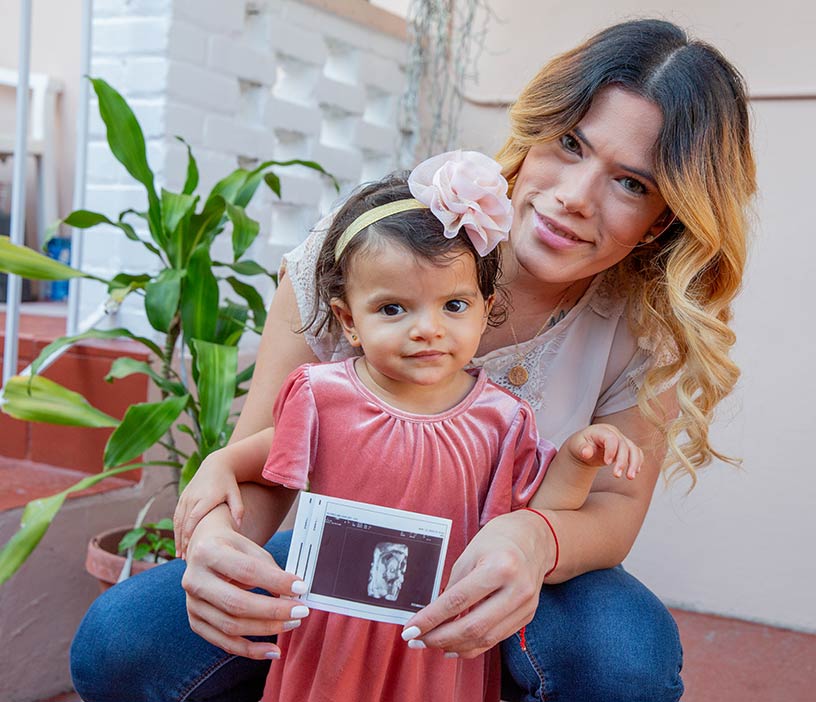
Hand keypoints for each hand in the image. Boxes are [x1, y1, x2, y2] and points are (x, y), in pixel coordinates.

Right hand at [174, 453, 244, 558]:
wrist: (216, 466)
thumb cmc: (228, 483)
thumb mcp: (235, 494)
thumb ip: (238, 509)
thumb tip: (239, 526)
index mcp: (205, 498)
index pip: (194, 519)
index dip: (190, 535)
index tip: (192, 551)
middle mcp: (193, 498)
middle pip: (184, 524)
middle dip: (184, 542)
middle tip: (186, 560)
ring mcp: (186, 498)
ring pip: (178, 522)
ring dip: (178, 539)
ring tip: (181, 556)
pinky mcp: (182, 498)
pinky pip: (177, 517)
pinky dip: (176, 531)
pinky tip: (179, 544)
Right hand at [182, 505, 307, 659]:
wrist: (202, 549)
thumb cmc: (231, 547)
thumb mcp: (250, 547)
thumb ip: (269, 570)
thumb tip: (291, 595)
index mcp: (208, 552)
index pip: (246, 571)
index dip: (275, 581)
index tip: (300, 587)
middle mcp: (194, 580)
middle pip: (236, 603)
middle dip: (273, 611)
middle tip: (300, 611)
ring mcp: (192, 604)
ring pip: (231, 626)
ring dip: (266, 629)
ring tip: (292, 624)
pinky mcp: (196, 622)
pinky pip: (224, 642)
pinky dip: (250, 650)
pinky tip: (272, 650)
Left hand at [400, 510, 553, 657]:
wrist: (534, 539)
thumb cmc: (497, 541)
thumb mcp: (470, 553)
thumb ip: (454, 585)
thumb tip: (433, 616)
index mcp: (500, 567)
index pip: (458, 601)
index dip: (431, 619)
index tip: (410, 630)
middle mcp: (517, 589)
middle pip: (473, 626)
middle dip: (439, 638)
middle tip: (416, 641)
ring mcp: (525, 606)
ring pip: (485, 638)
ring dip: (454, 646)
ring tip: (431, 645)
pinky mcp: (527, 616)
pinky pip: (496, 639)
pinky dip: (473, 646)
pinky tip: (454, 647)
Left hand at [566, 423, 643, 478]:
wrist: (584, 446)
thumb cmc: (580, 445)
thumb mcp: (577, 446)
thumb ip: (582, 448)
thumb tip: (586, 453)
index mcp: (601, 430)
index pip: (611, 438)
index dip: (611, 450)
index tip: (606, 463)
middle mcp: (614, 433)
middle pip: (624, 445)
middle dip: (622, 461)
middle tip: (616, 475)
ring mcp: (621, 439)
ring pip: (633, 449)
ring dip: (634, 463)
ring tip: (630, 477)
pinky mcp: (626, 447)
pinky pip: (636, 453)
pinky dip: (637, 462)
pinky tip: (635, 472)